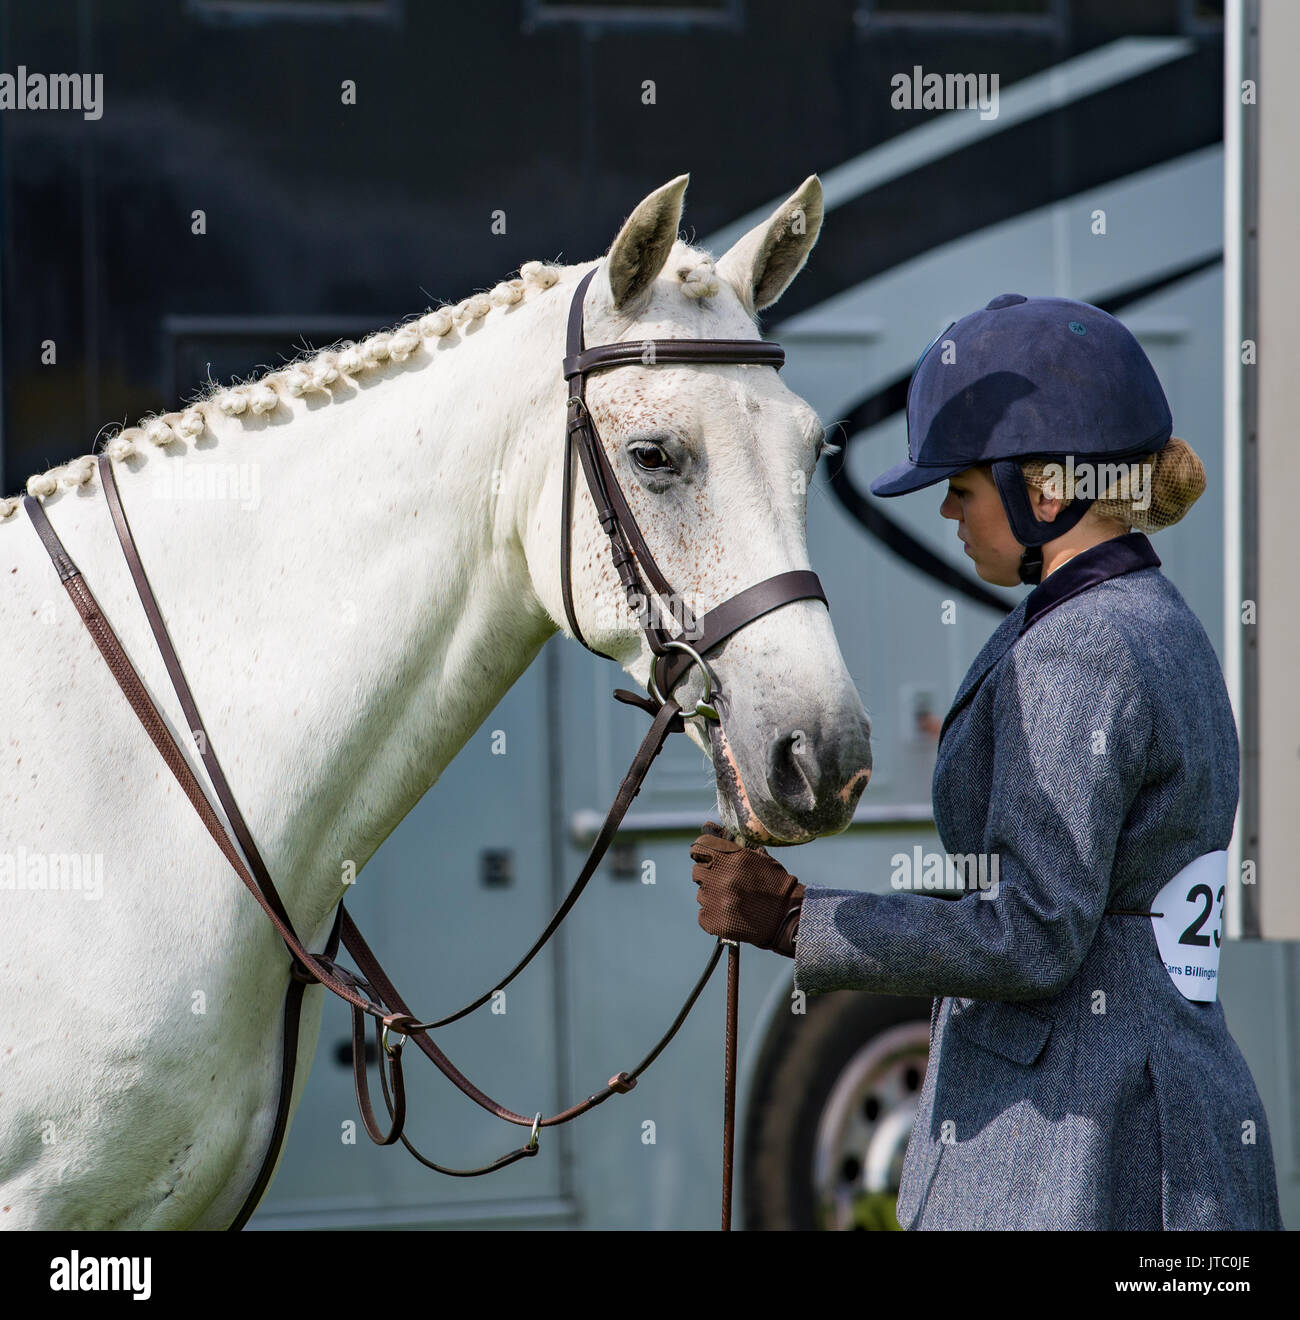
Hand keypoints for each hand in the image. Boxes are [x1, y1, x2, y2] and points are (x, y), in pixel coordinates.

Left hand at [689, 821, 805, 956]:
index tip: (707, 857)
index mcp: (730, 859)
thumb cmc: (774, 883)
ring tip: (734, 900)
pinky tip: (731, 914)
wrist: (787, 916)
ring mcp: (715, 902)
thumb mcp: (758, 857)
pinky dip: (714, 914)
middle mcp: (720, 879)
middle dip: (709, 875)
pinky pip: (703, 914)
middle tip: (724, 881)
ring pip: (701, 894)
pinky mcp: (713, 921)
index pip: (699, 848)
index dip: (702, 852)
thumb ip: (733, 845)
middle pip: (697, 872)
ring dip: (713, 895)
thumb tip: (709, 826)